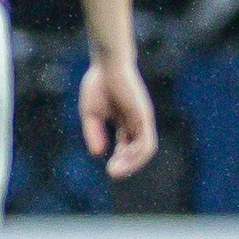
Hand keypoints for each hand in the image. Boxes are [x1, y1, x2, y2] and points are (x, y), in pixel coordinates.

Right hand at [79, 57, 157, 179]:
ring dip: (132, 163)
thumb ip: (94, 133)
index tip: (110, 169)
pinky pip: (146, 141)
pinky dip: (137, 154)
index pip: (127, 147)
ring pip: (145, 150)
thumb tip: (97, 154)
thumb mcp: (91, 115)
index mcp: (125, 122)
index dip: (120, 160)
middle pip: (137, 151)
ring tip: (117, 171)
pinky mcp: (144, 116)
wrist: (108, 64)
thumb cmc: (99, 84)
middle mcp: (136, 123)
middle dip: (126, 165)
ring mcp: (142, 120)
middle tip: (113, 174)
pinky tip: (122, 159)